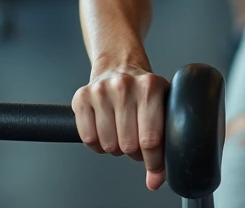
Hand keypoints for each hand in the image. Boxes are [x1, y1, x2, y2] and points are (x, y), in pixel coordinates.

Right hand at [72, 64, 170, 190]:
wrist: (119, 64)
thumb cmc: (142, 90)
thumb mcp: (161, 108)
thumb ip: (163, 144)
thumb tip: (156, 180)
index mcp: (151, 86)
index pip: (151, 139)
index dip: (154, 161)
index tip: (155, 167)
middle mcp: (125, 85)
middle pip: (129, 145)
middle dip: (134, 152)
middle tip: (136, 141)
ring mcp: (101, 90)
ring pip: (108, 144)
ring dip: (116, 147)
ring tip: (122, 133)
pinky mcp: (82, 97)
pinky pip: (88, 139)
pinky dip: (98, 144)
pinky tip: (106, 131)